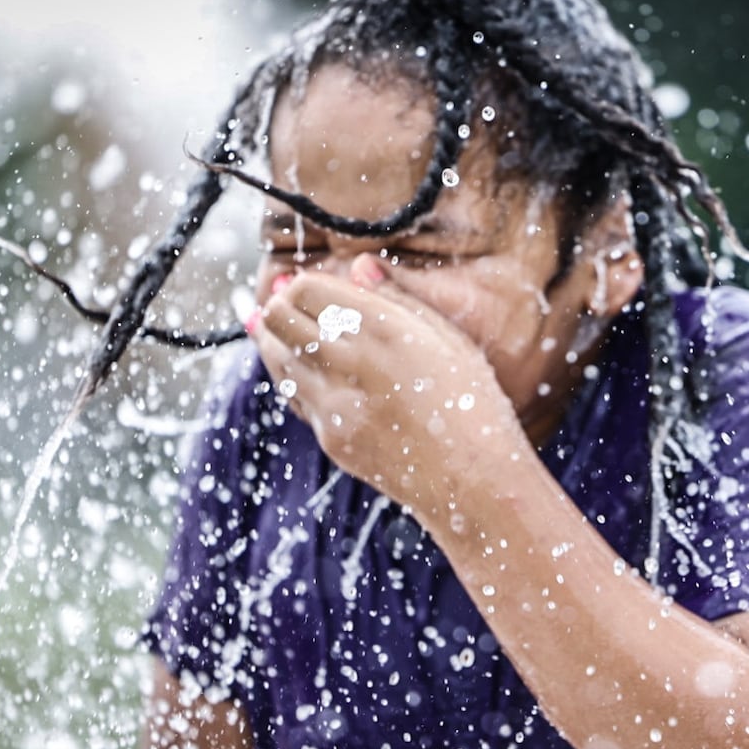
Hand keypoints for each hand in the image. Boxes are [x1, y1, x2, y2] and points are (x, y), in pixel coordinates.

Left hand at [249, 261, 524, 524]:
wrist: (474, 483)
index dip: (305, 283)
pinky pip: (294, 396)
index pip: (307, 289)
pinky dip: (290, 377)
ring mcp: (335, 405)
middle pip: (278, 318)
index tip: (315, 287)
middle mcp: (352, 363)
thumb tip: (360, 265)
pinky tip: (301, 369)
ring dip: (275, 339)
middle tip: (289, 303)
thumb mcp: (450, 339)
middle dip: (280, 306)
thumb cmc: (474, 406)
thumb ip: (400, 299)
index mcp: (385, 330)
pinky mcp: (330, 438)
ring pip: (275, 358)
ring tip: (281, 328)